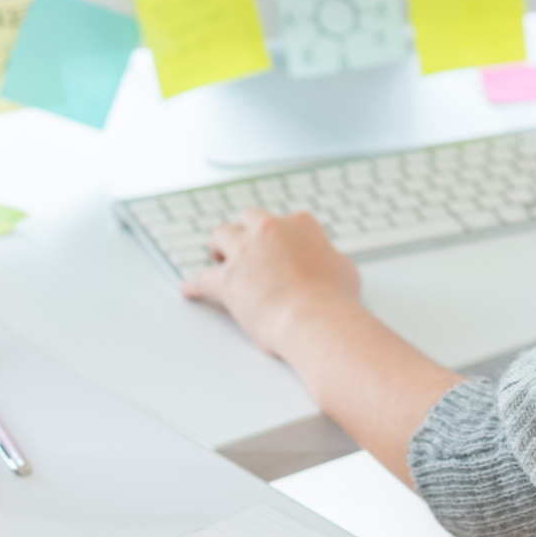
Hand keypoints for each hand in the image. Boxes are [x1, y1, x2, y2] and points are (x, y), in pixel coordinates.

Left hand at [180, 209, 360, 357]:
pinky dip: (194, 284)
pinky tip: (189, 289)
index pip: (287, 221)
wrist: (314, 318)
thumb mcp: (346, 269)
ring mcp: (245, 253)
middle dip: (246, 229)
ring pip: (221, 235)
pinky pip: (202, 278)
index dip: (283, 237)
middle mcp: (269, 230)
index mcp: (299, 224)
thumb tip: (331, 263)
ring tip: (218, 255)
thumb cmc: (334, 298)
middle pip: (249, 218)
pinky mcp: (226, 279)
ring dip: (219, 245)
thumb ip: (332, 258)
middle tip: (245, 243)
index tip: (283, 249)